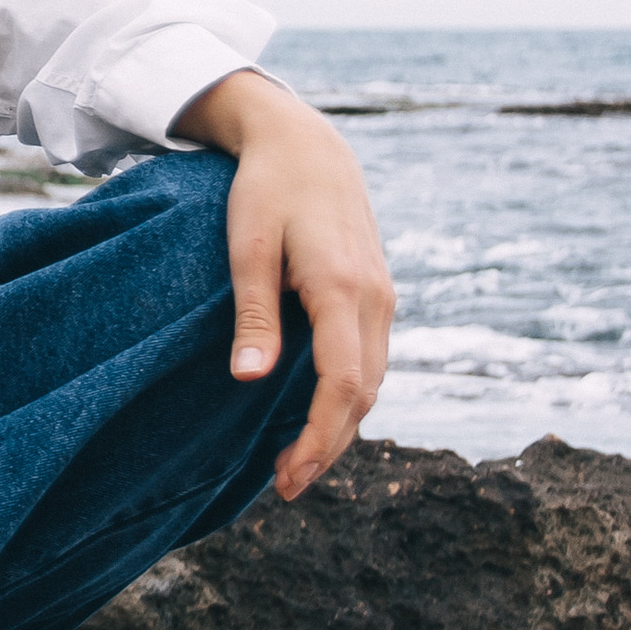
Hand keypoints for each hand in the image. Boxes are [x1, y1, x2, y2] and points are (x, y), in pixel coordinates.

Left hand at [174, 72, 394, 500]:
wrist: (306, 144)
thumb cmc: (266, 189)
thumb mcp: (248, 246)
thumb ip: (254, 314)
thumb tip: (250, 380)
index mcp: (342, 288)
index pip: (344, 384)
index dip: (320, 438)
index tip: (288, 477)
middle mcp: (374, 298)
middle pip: (365, 394)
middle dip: (330, 446)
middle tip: (286, 485)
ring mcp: (382, 296)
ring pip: (374, 380)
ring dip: (342, 426)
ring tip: (298, 463)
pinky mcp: (375, 293)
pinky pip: (371, 359)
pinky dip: (350, 396)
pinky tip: (319, 415)